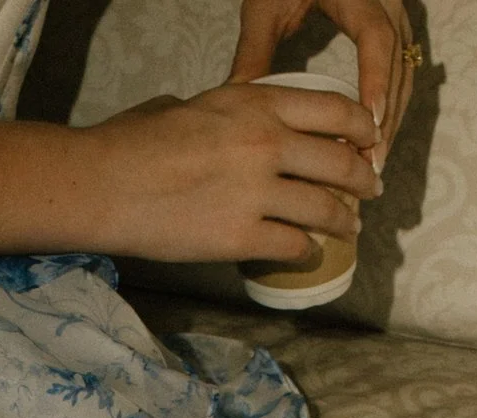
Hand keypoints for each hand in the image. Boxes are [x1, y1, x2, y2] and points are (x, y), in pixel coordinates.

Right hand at [82, 77, 381, 263]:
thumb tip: (231, 124)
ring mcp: (256, 194)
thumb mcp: (191, 105)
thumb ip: (226, 114)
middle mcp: (266, 144)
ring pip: (325, 211)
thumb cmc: (135, 141)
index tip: (369, 141)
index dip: (362, 128)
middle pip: (341, 163)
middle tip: (371, 191)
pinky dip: (307, 253)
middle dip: (364, 180)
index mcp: (256, 104)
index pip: (336, 110)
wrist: (105, 183)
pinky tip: (308, 254)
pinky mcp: (240, 238)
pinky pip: (294, 247)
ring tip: (349, 229)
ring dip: (344, 223)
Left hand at [232, 0, 418, 162]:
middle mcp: (386, 2)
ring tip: (374, 163)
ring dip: (392, 117)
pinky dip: (391, 105)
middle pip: (398, 63)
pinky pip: (402, 71)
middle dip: (387, 116)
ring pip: (405, 72)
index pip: (376, 37)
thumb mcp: (267, 5)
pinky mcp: (393, 30)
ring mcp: (395, 16)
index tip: (370, 123)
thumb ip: (255, 48)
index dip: (376, 80)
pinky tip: (376, 137)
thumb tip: (239, 99)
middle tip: (371, 164)